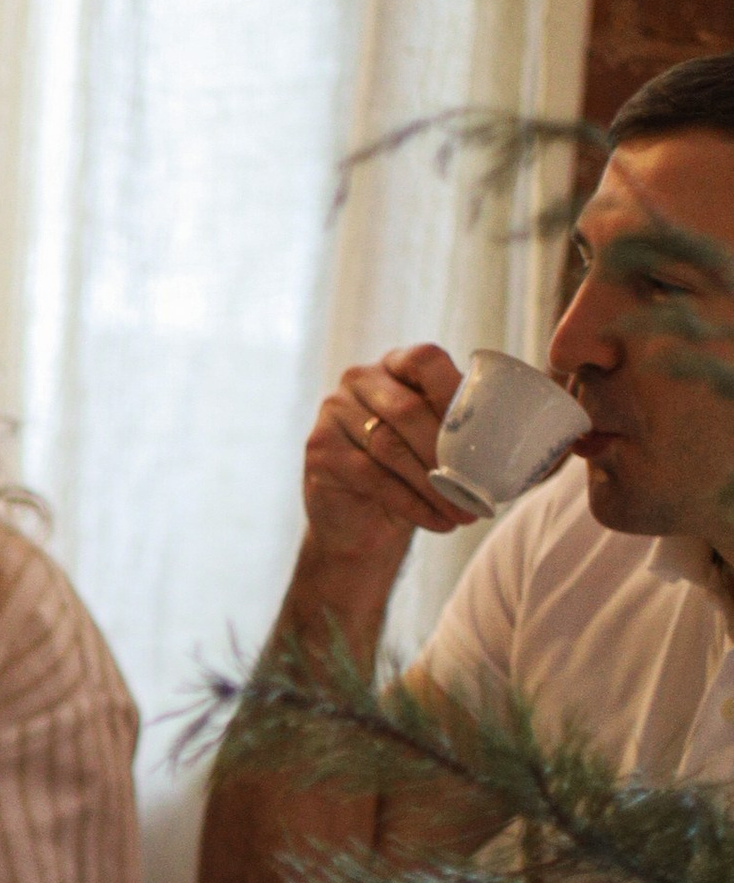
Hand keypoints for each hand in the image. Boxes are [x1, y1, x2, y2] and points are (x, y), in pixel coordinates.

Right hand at [302, 343, 471, 582]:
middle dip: (447, 455)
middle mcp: (359, 379)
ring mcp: (333, 412)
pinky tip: (437, 523)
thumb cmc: (415, 476)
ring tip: (464, 515)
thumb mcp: (446, 446)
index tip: (481, 433)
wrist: (361, 522)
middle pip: (407, 410)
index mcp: (396, 365)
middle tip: (479, 493)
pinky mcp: (318, 449)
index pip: (425, 359)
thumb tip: (565, 443)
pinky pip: (371, 477)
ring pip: (390, 448)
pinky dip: (412, 504)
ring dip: (433, 487)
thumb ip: (480, 430)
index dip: (453, 389)